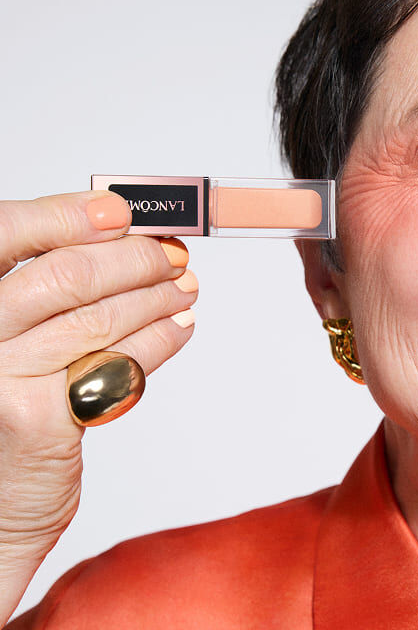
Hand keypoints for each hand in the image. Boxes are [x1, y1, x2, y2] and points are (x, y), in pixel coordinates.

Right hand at [0, 191, 197, 622]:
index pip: (6, 233)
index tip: (120, 211)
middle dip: (130, 259)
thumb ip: (48, 297)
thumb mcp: (14, 345)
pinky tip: (180, 329)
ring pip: (95, 316)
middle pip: (62, 273)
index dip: (65, 214)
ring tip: (187, 288)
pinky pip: (114, 363)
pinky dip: (157, 341)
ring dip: (155, 297)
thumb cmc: (8, 418)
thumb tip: (118, 239)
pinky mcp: (34, 414)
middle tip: (173, 257)